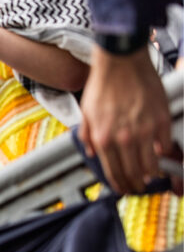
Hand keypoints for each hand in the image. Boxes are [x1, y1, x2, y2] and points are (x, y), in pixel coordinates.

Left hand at [79, 46, 174, 193]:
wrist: (120, 62)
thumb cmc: (102, 85)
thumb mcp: (85, 113)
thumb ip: (87, 136)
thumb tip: (92, 152)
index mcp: (103, 138)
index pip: (113, 172)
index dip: (119, 185)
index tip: (123, 189)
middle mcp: (124, 138)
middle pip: (133, 172)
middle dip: (135, 185)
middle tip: (138, 188)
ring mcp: (144, 130)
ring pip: (151, 163)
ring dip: (151, 174)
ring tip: (150, 176)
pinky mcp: (161, 120)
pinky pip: (165, 144)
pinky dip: (162, 152)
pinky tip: (159, 154)